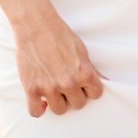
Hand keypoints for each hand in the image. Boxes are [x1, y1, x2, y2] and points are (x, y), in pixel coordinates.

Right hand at [12, 1, 108, 116]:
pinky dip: (38, 109)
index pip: (95, 94)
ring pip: (60, 110)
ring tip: (54, 90)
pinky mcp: (32, 89)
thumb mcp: (82, 50)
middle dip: (74, 96)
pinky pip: (35, 112)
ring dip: (58, 102)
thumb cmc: (60, 35)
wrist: (36, 25)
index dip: (90, 89)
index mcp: (84, 73)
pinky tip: (41, 100)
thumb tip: (105, 81)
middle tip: (67, 85)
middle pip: (78, 104)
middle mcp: (68, 83)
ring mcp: (49, 88)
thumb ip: (92, 69)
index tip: (84, 85)